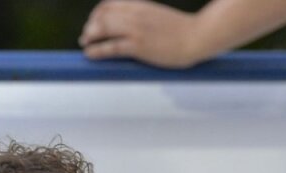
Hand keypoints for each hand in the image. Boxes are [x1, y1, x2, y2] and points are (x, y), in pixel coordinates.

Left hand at [80, 0, 201, 67]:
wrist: (199, 36)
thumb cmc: (182, 30)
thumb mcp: (157, 16)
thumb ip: (141, 17)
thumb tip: (127, 25)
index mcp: (140, 6)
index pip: (109, 5)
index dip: (97, 14)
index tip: (93, 22)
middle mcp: (136, 15)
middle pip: (102, 15)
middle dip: (91, 25)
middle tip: (86, 37)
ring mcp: (136, 30)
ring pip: (103, 28)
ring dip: (90, 36)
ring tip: (86, 44)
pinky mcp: (138, 45)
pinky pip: (111, 47)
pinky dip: (97, 50)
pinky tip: (90, 54)